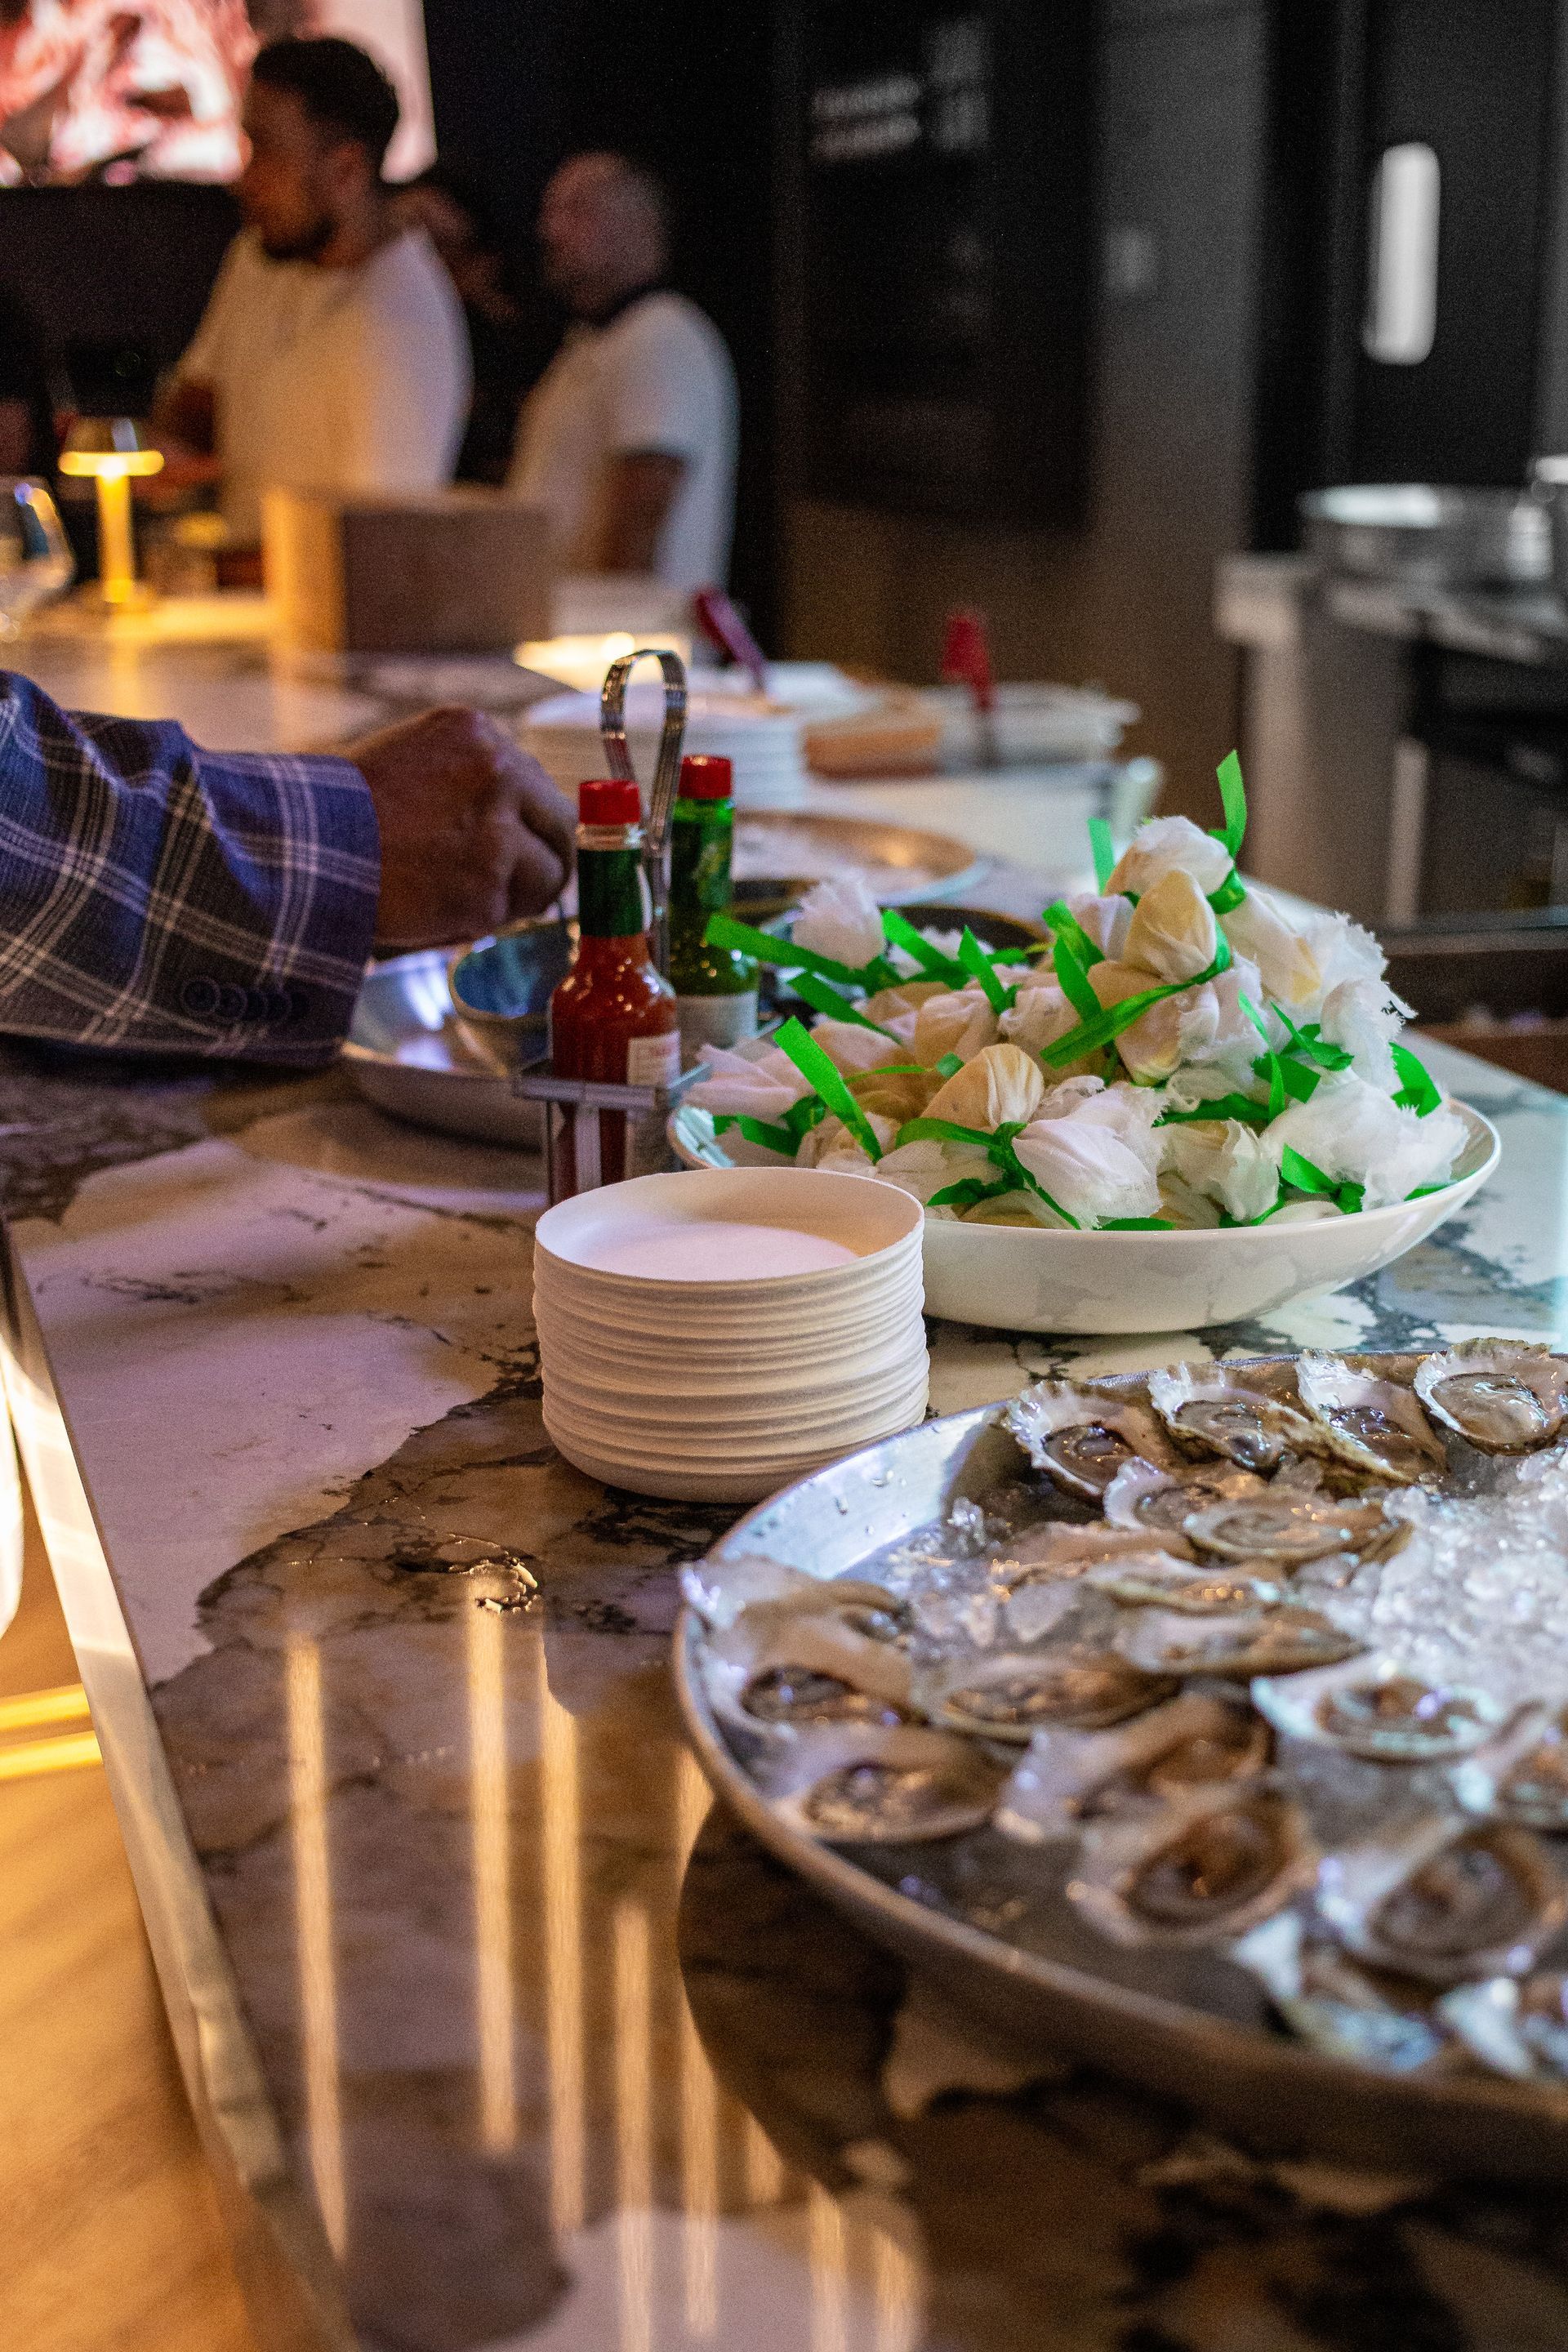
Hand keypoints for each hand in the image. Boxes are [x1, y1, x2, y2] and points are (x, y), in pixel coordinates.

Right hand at [345, 706, 574, 952]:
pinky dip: (483, 920)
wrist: (302, 847)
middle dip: (543, 860)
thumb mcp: (413, 762)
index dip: (529, 823)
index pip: (536, 784)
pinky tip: (439, 908)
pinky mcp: (488, 882)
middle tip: (518, 886)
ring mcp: (497, 828)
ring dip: (517, 895)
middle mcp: (498, 770)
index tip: (520, 846)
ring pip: (549, 873)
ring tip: (465, 898)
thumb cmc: (343, 813)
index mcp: (477, 733)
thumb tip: (518, 820)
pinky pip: (513, 910)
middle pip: (560, 823)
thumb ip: (468, 779)